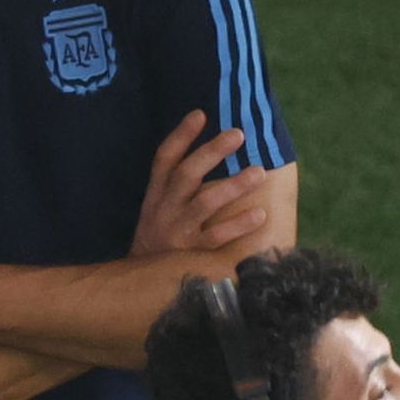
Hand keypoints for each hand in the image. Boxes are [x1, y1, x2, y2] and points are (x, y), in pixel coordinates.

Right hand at [131, 110, 271, 257]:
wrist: (139, 285)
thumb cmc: (159, 240)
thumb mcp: (157, 210)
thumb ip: (176, 186)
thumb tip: (209, 153)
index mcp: (155, 195)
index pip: (164, 159)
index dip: (181, 136)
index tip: (201, 114)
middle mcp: (164, 209)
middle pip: (186, 174)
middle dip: (212, 152)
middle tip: (238, 134)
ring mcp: (177, 231)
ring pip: (204, 203)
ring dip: (233, 186)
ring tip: (258, 172)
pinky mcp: (190, 254)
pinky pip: (216, 237)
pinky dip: (238, 225)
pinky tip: (259, 214)